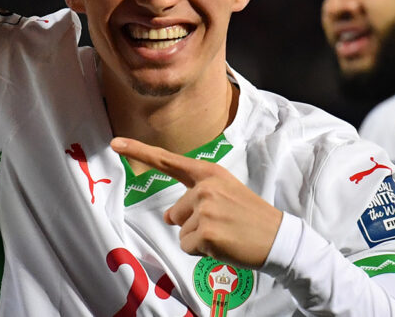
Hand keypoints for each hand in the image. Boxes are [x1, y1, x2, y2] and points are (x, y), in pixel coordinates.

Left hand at [111, 137, 281, 268]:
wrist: (279, 238)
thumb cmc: (251, 218)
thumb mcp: (226, 194)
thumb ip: (195, 197)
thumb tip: (167, 216)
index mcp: (209, 173)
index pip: (168, 161)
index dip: (138, 151)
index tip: (115, 143)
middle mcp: (204, 187)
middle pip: (174, 213)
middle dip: (192, 225)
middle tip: (223, 225)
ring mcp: (204, 208)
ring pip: (181, 231)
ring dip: (199, 239)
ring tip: (226, 234)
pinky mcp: (205, 232)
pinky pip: (188, 247)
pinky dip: (203, 252)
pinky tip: (224, 244)